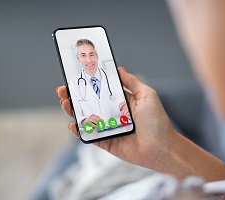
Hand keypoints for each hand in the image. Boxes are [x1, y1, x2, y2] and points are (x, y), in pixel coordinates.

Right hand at [57, 67, 175, 169]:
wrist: (161, 147)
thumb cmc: (157, 121)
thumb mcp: (147, 95)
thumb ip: (132, 82)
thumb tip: (119, 69)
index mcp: (122, 102)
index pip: (101, 91)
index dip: (88, 84)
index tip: (76, 77)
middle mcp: (113, 114)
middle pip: (89, 104)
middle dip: (75, 97)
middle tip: (63, 90)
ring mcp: (108, 128)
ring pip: (86, 119)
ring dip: (73, 111)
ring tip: (64, 103)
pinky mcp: (106, 142)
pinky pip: (90, 136)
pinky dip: (79, 131)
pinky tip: (72, 124)